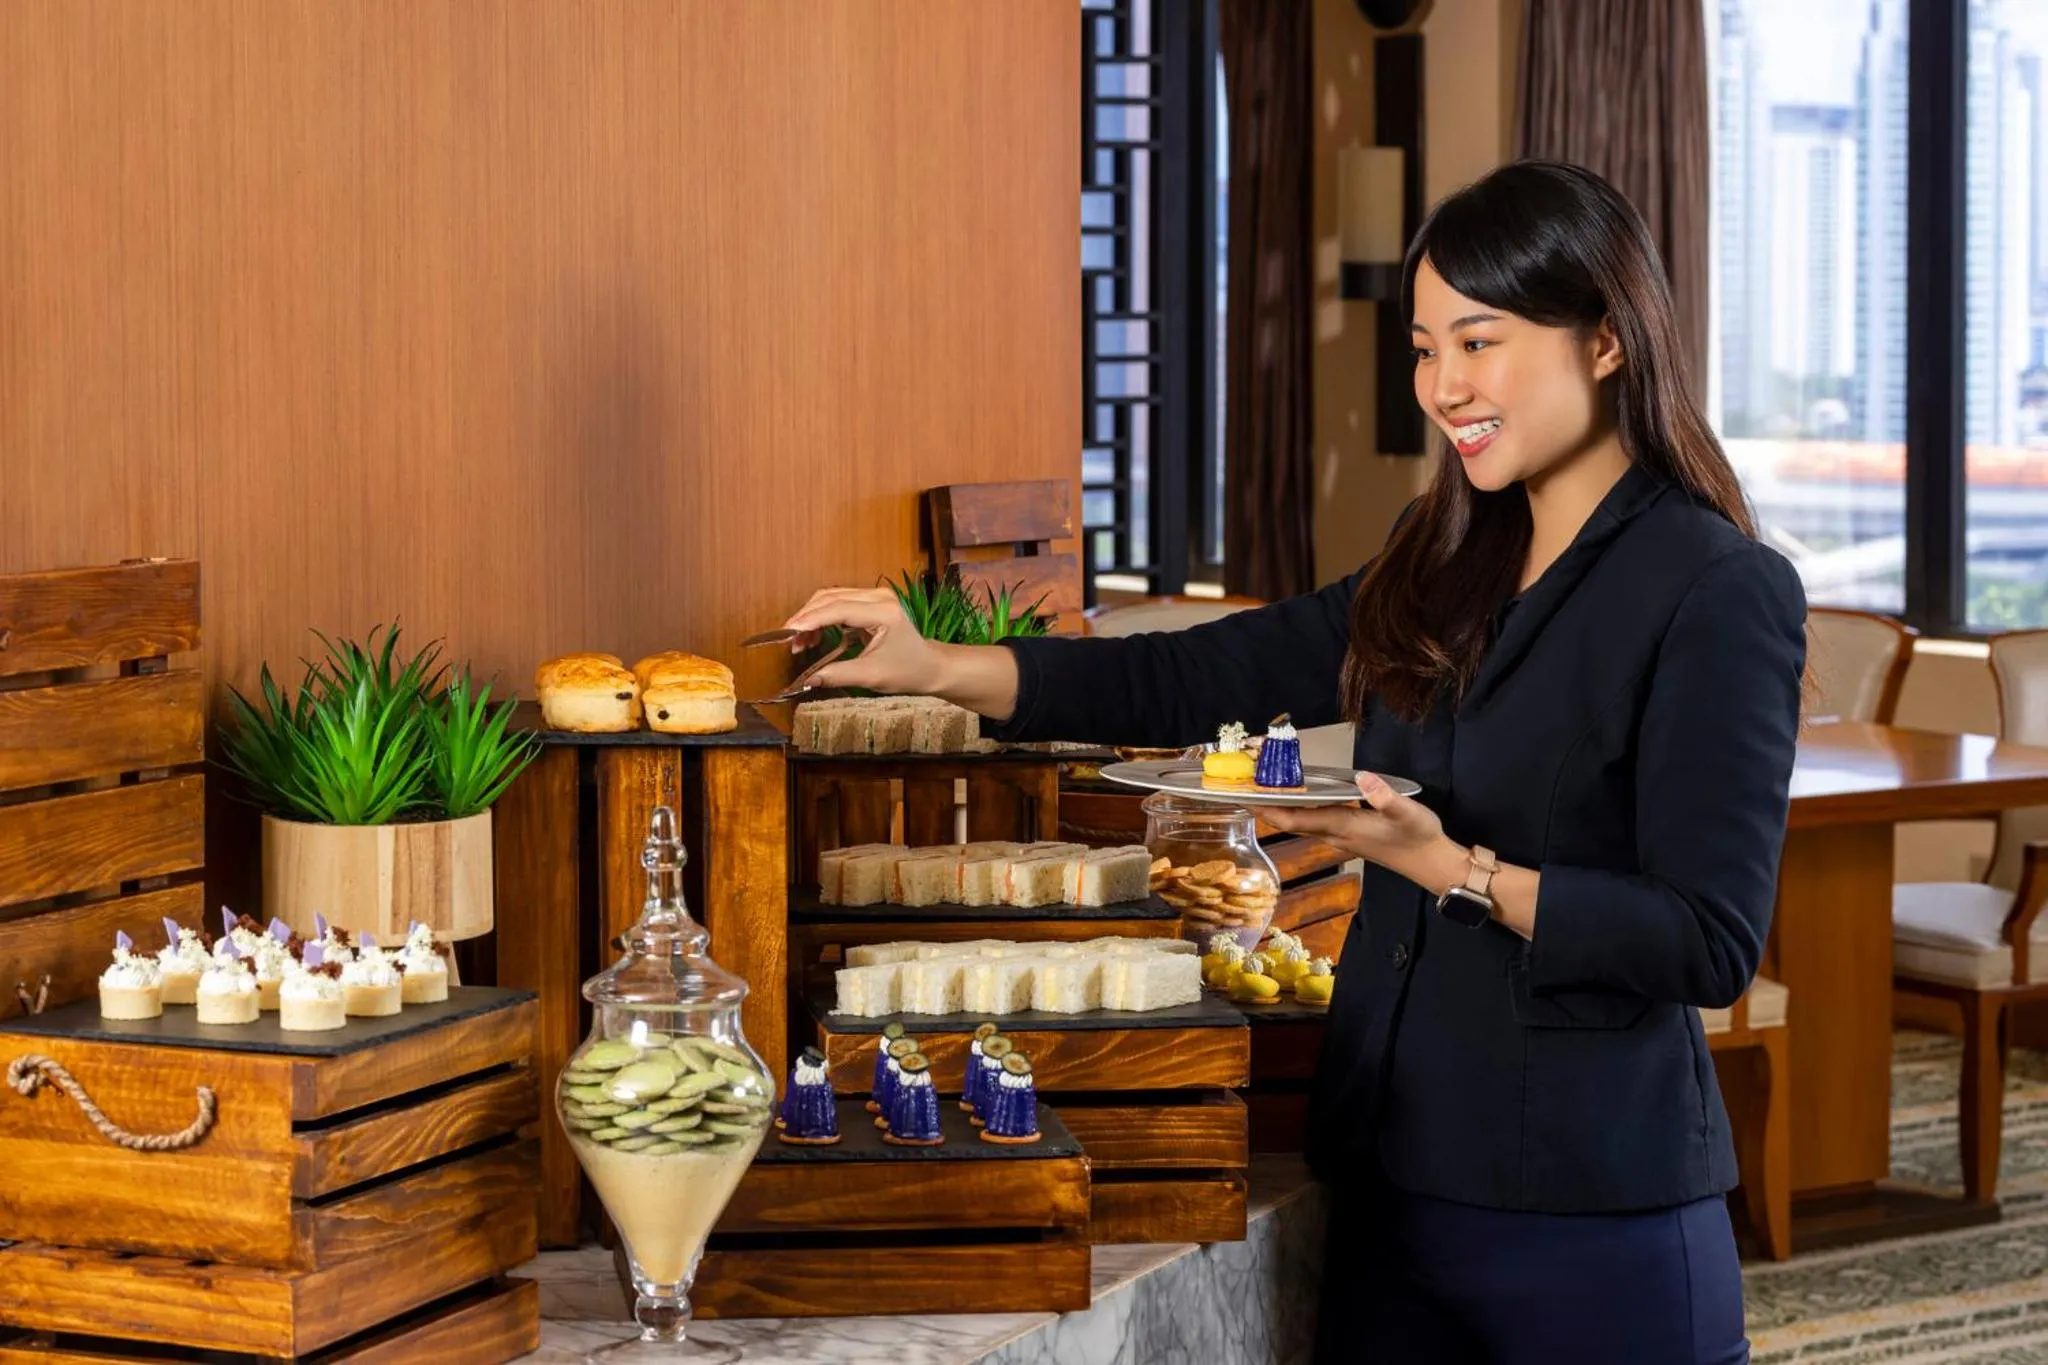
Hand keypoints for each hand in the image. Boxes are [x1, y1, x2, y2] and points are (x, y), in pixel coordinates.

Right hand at [782, 588, 946, 694]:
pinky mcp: (870, 601)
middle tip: (790, 642)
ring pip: (831, 597)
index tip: (788, 634)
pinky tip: (813, 637)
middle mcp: (879, 597)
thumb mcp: (871, 676)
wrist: (929, 666)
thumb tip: (807, 680)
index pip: (838, 609)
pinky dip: (821, 617)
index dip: (810, 620)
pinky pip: (838, 602)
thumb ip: (837, 675)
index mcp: (883, 612)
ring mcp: (875, 596)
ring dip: (811, 617)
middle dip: (806, 618)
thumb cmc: (907, 671)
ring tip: (800, 644)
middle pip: (830, 597)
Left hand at [1250, 773, 1461, 892]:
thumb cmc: (1419, 838)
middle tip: (1242, 785)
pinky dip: (1297, 808)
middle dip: (1265, 806)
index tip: (1244, 796)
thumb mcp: (1408, 814)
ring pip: (1300, 822)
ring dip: (1279, 807)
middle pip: (1290, 821)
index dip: (1268, 808)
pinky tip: (1295, 795)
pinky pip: (1312, 821)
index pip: (1295, 818)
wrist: (1430, 864)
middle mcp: (1334, 834)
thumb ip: (1386, 797)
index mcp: (1342, 827)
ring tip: (1261, 786)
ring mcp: (1339, 836)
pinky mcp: (1346, 834)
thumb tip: (1363, 778)